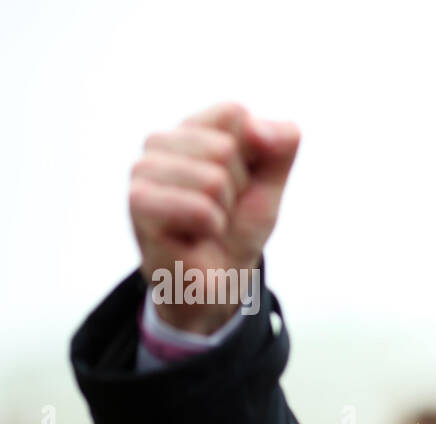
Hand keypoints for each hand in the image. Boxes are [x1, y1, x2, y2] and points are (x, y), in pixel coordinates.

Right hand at [129, 102, 299, 333]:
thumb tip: (257, 124)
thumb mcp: (270, 185)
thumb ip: (278, 148)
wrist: (217, 280)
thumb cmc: (237, 228)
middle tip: (221, 210)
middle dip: (238, 188)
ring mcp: (143, 170)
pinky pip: (201, 208)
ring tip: (207, 224)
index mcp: (191, 128)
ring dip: (223, 211)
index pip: (234, 113)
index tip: (240, 184)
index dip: (254, 156)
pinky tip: (194, 236)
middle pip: (226, 148)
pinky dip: (211, 227)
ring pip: (214, 179)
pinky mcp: (139, 202)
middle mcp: (160, 142)